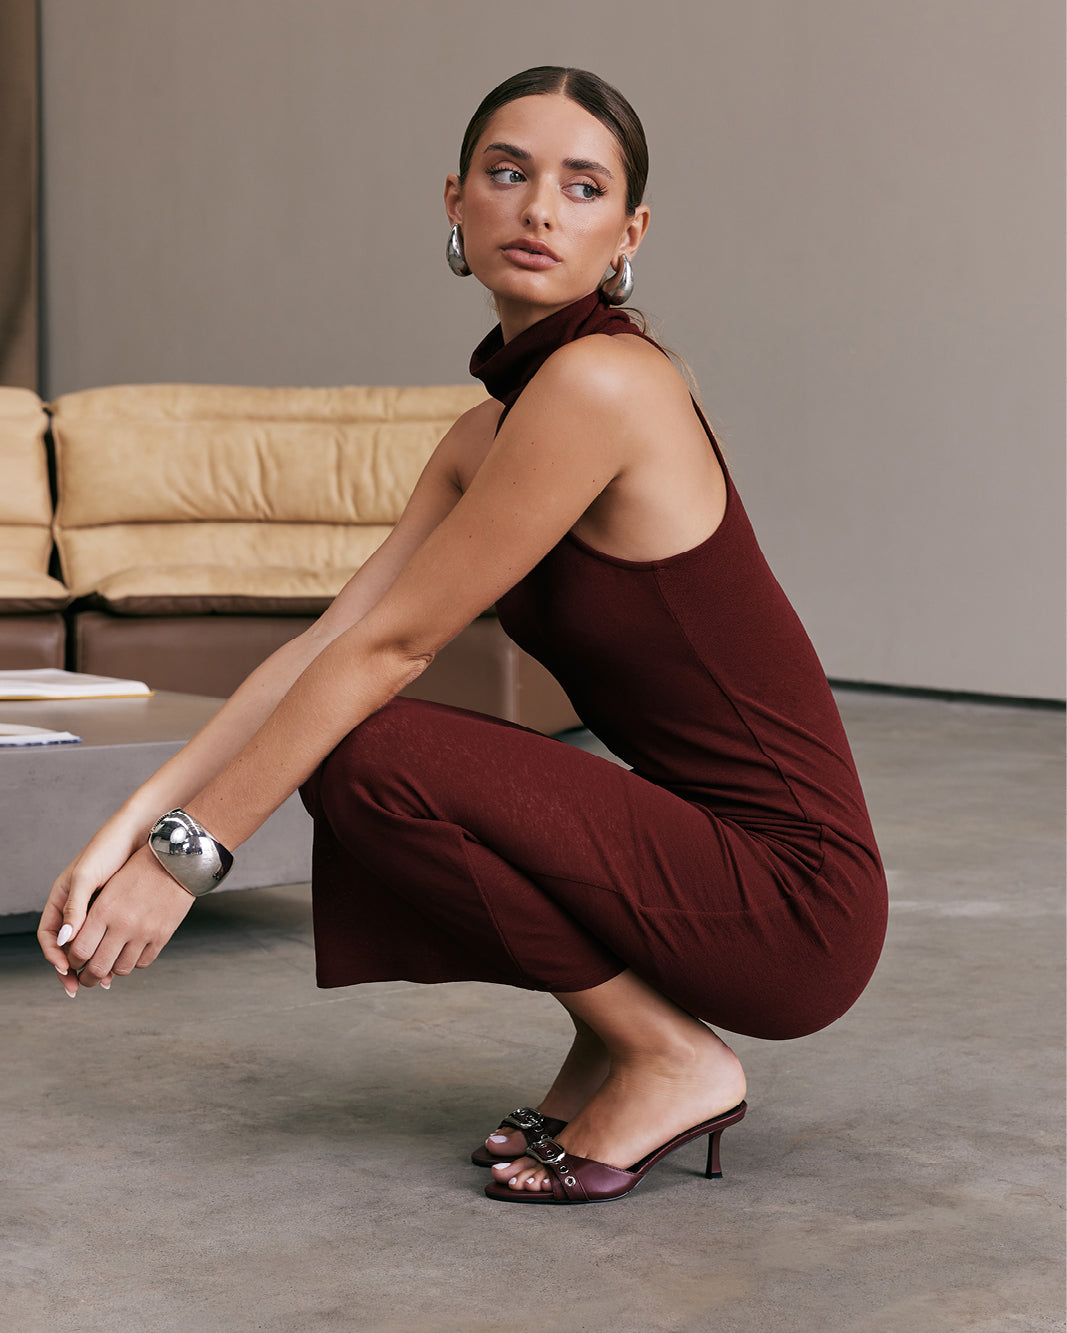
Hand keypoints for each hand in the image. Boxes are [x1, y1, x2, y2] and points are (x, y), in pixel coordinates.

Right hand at [39, 821, 139, 993]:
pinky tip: (122, 960)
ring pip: (90, 944)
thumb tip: (66, 941)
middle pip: (69, 946)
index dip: (54, 955)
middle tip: (82, 986)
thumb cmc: (108, 849)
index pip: (49, 935)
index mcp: (61, 899)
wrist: (140, 834)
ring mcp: (97, 909)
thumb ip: (75, 907)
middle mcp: (77, 907)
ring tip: (107, 979)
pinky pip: (109, 937)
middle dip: (73, 968)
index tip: (66, 970)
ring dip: (95, 962)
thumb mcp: (87, 878)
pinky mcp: (117, 910)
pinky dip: (112, 950)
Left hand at [39, 843, 193, 995]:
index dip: (72, 962)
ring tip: (110, 964)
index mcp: (104, 910)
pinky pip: (143, 963)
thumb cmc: (138, 869)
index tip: (74, 961)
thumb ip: (88, 914)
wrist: (176, 861)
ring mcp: (144, 932)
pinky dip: (134, 962)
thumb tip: (70, 941)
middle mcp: (123, 924)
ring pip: (121, 969)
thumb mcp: (108, 887)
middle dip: (88, 977)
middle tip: (88, 977)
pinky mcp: (162, 936)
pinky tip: (130, 953)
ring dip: (112, 971)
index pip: (79, 951)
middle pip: (97, 967)